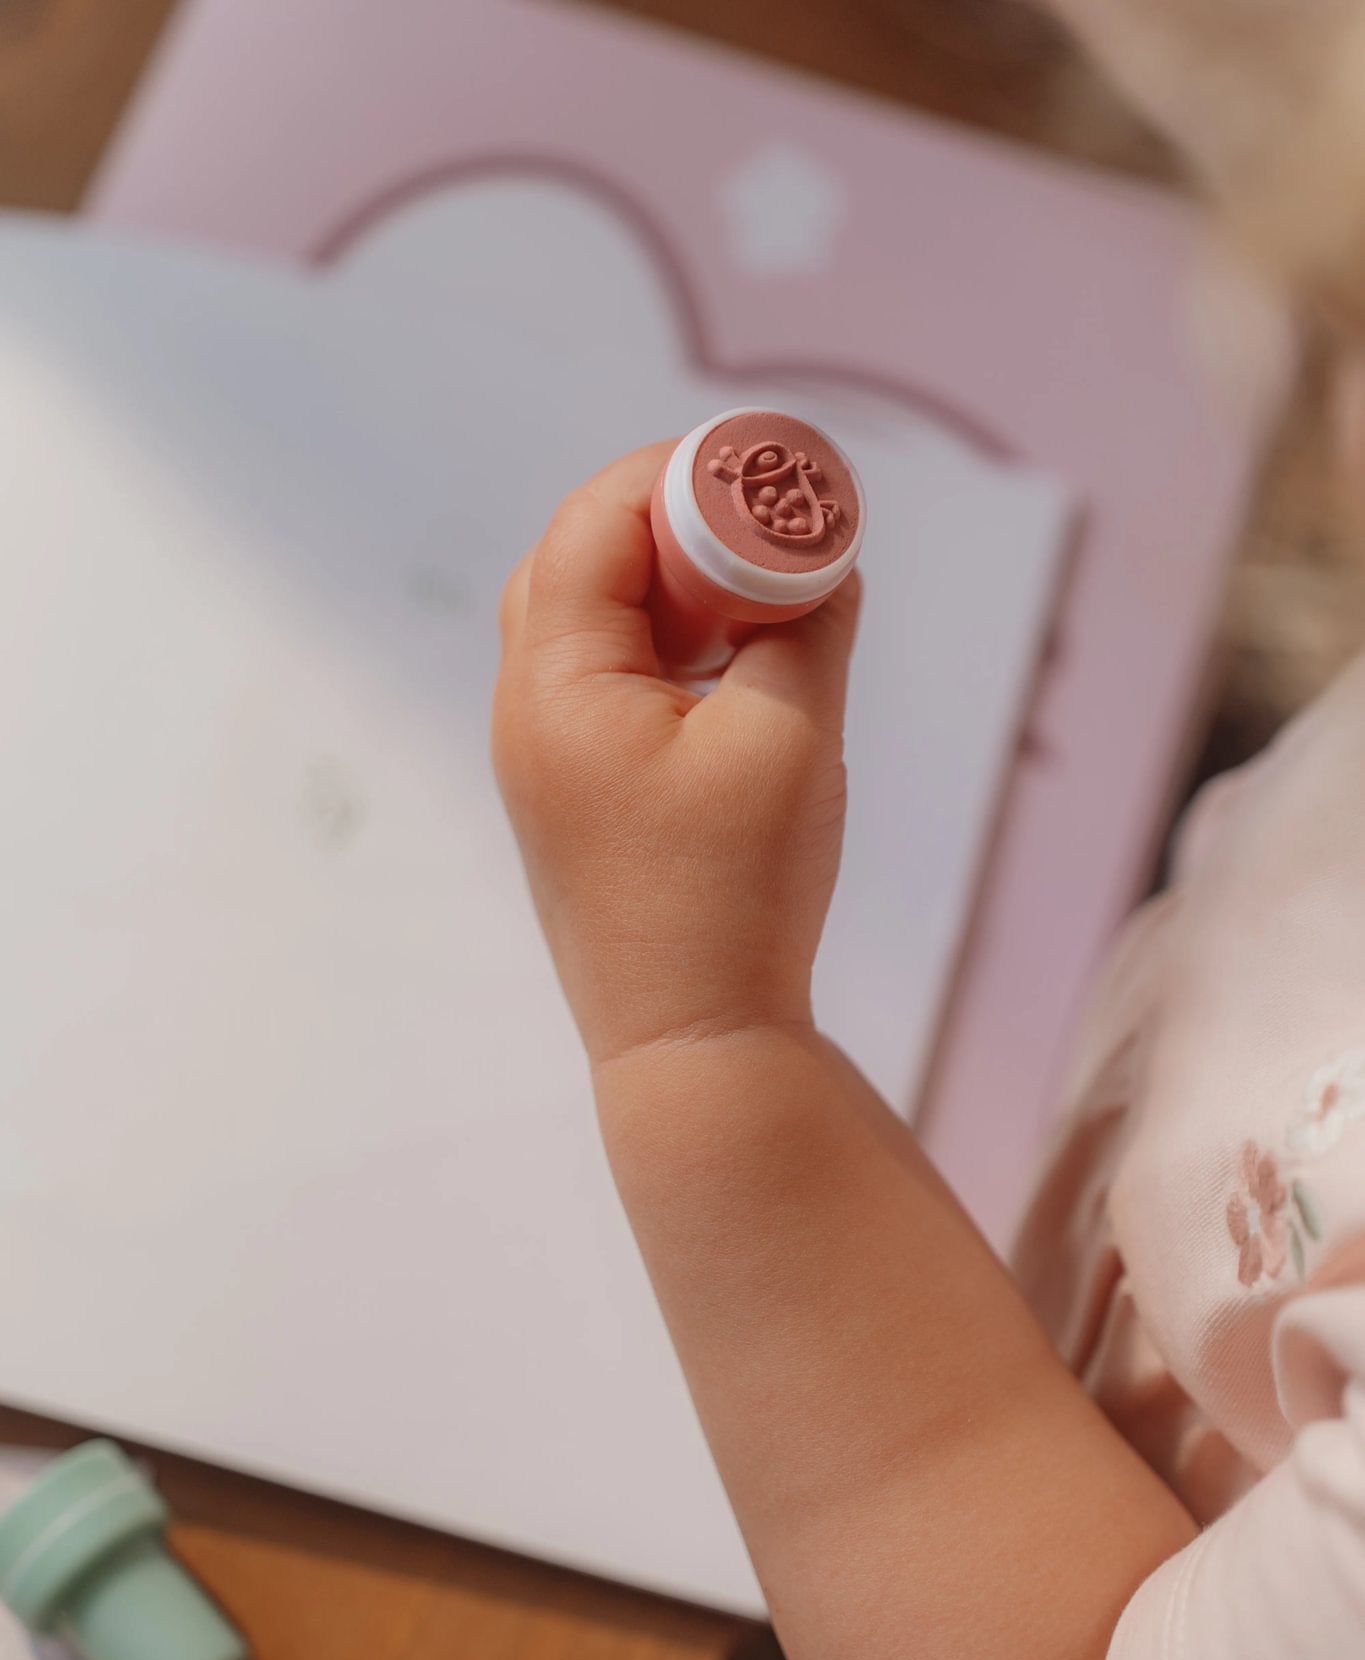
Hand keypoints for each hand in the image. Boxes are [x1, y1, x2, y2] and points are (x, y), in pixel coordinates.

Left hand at [493, 442, 860, 1067]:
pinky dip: (665, 650)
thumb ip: (807, 625)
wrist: (693, 1045)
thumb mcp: (791, 737)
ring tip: (758, 598)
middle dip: (673, 523)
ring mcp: (542, 759)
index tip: (770, 473)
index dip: (683, 477)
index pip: (597, 520)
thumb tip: (821, 562)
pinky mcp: (573, 798)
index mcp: (556, 684)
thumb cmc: (735, 895)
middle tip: (763, 526)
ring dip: (671, 589)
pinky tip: (735, 669)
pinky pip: (607, 683)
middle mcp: (526, 712)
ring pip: (591, 622)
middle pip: (580, 560)